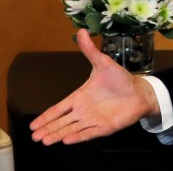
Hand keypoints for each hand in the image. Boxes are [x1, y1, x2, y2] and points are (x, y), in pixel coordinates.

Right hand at [29, 28, 159, 144]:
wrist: (139, 91)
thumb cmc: (120, 79)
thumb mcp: (102, 62)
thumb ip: (90, 50)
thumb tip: (81, 31)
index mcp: (80, 97)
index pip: (59, 108)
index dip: (46, 116)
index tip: (33, 124)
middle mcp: (84, 110)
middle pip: (61, 122)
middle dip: (48, 128)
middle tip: (34, 136)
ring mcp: (93, 120)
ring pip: (72, 129)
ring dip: (58, 134)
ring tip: (45, 141)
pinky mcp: (105, 127)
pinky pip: (89, 133)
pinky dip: (78, 136)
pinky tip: (67, 140)